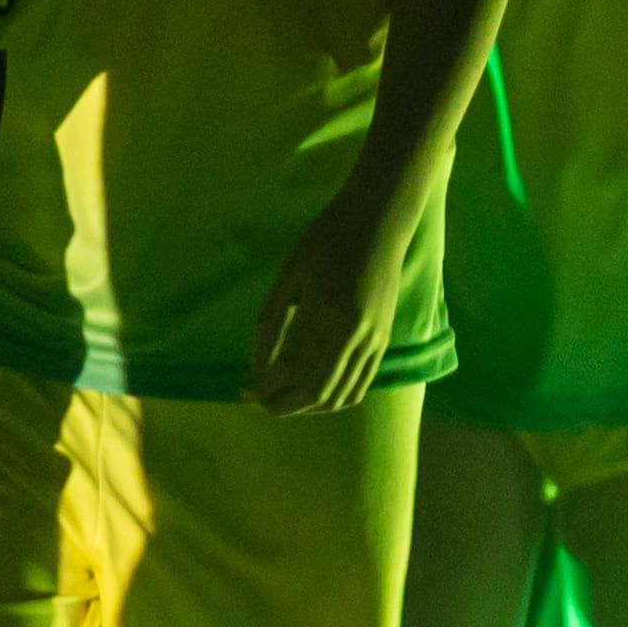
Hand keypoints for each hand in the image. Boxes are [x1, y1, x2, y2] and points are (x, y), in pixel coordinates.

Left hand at [243, 168, 418, 415]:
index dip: (266, 387)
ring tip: (281, 398)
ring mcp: (375, 340)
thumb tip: (256, 367)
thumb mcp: (289, 276)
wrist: (379, 220)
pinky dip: (334, 397)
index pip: (292, 371)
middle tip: (257, 400)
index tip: (244, 390)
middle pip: (317, 393)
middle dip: (284, 405)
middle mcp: (355, 334)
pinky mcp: (384, 339)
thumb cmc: (325, 239)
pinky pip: (360, 384)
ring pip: (342, 396)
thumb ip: (270, 322)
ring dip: (308, 406)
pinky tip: (311, 391)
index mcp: (327, 314)